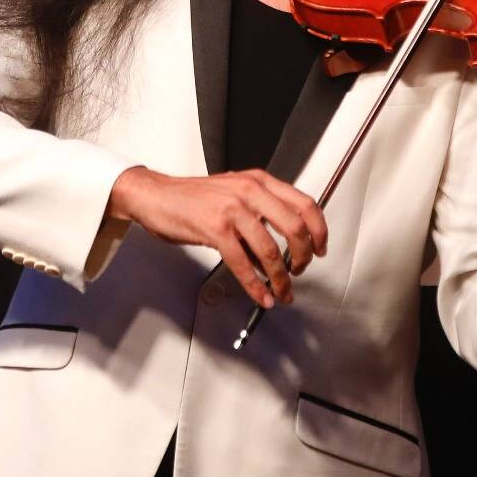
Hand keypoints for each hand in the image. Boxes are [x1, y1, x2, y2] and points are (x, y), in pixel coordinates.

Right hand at [107, 166, 326, 309]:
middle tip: (300, 272)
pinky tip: (260, 295)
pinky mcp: (215, 228)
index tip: (321, 248)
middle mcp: (250, 191)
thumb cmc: (192, 198)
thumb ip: (260, 216)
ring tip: (281, 291)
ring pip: (270, 250)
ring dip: (280, 278)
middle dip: (303, 257)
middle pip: (295, 228)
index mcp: (259, 181)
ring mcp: (233, 209)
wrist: (155, 196)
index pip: (305, 204)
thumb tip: (280, 251)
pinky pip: (243, 263)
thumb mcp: (233, 195)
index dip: (319, 230)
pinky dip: (255, 285)